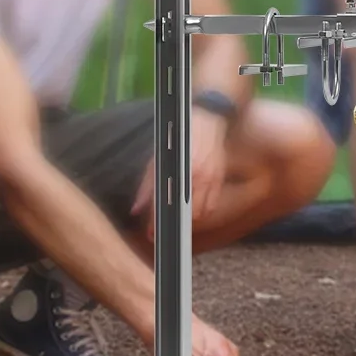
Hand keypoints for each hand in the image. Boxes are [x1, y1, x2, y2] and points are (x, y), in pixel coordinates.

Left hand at [130, 111, 229, 235]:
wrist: (207, 120)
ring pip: (199, 213)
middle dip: (173, 225)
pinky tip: (194, 211)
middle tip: (164, 231)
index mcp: (175, 172)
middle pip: (183, 214)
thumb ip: (147, 187)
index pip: (163, 205)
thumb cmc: (178, 140)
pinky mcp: (219, 178)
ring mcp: (209, 178)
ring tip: (178, 220)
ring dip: (188, 220)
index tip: (151, 234)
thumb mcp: (156, 160)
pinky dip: (203, 212)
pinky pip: (212, 205)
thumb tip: (136, 210)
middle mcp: (193, 177)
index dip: (156, 222)